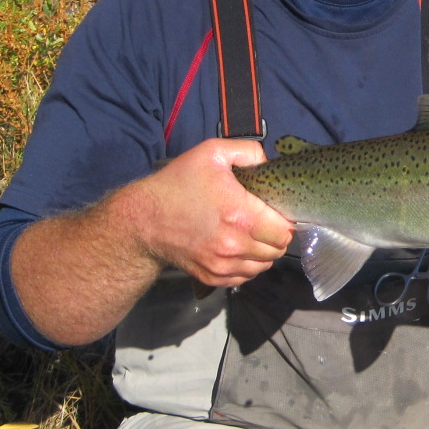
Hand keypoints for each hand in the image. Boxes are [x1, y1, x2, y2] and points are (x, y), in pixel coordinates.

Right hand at [125, 138, 294, 286]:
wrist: (143, 218)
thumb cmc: (178, 183)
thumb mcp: (212, 153)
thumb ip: (248, 151)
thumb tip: (268, 162)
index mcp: (241, 215)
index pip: (284, 231)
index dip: (285, 221)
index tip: (275, 212)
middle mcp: (235, 245)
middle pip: (277, 250)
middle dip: (275, 236)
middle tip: (265, 223)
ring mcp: (222, 264)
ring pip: (263, 266)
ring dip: (263, 252)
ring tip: (251, 236)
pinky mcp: (212, 276)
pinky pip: (244, 277)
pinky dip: (247, 266)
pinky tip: (238, 249)